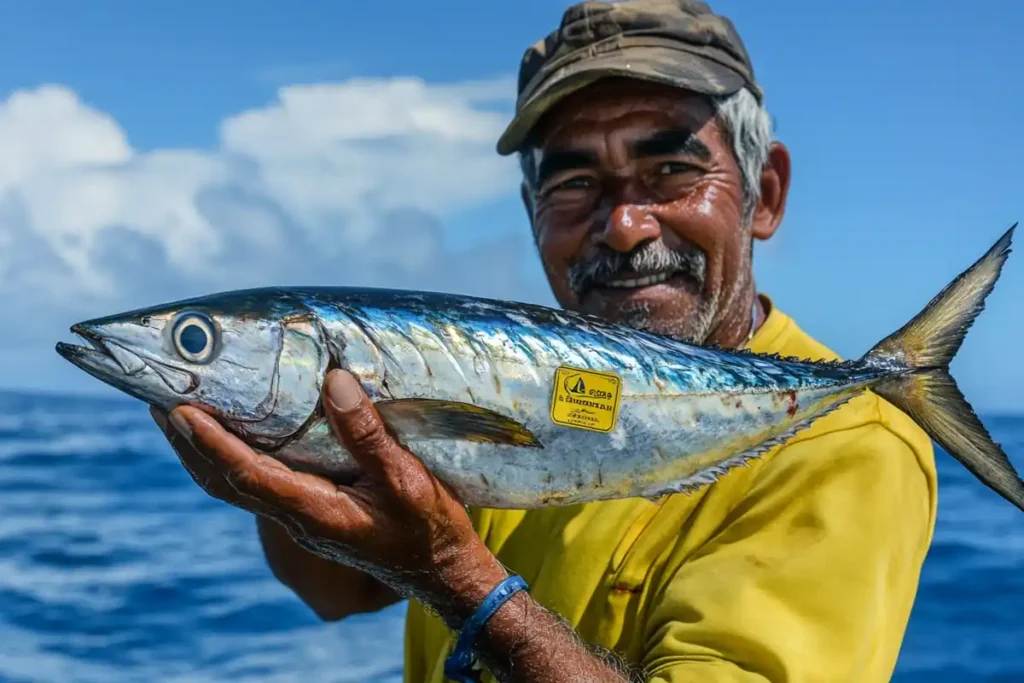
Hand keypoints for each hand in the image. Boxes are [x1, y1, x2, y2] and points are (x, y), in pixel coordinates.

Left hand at [153, 369, 506, 624]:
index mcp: (315, 512)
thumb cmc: (428, 528)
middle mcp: (297, 517)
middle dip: (188, 443)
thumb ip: (368, 437)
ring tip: (179, 412)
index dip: (212, 442)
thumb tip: (334, 383)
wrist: (440, 570)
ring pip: (235, 483)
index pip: (248, 474)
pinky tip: (234, 433)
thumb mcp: (407, 481)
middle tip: (158, 400)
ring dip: (202, 450)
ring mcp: (300, 517)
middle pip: (224, 481)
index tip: (181, 410)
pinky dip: (231, 455)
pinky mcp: (310, 511)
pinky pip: (256, 482)